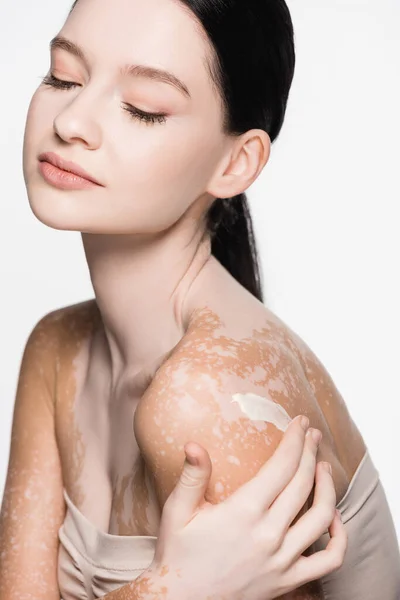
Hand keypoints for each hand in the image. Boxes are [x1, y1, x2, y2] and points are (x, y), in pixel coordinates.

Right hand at [145, 415, 346, 599]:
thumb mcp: (178, 511)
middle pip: (302, 483)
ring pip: (320, 516)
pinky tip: (333, 518)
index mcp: (243, 512)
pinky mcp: (288, 581)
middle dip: (310, 452)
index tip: (300, 422)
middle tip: (312, 434)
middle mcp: (268, 534)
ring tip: (322, 467)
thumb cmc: (179, 553)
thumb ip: (192, 476)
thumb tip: (194, 444)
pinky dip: (339, 537)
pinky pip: (328, 560)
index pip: (281, 466)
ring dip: (326, 486)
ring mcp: (282, 560)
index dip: (294, 440)